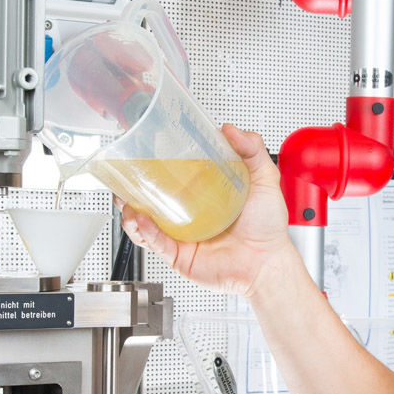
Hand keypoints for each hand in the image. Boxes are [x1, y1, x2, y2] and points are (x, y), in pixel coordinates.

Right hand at [118, 124, 295, 296]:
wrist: (267, 262)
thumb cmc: (266, 228)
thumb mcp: (264, 179)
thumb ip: (252, 150)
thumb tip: (231, 130)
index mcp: (201, 195)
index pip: (170, 178)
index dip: (153, 168)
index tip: (143, 155)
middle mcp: (186, 215)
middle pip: (148, 200)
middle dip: (130, 190)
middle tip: (125, 178)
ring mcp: (180, 235)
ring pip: (142, 224)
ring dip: (130, 212)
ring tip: (127, 201)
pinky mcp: (177, 255)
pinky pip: (154, 243)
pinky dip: (145, 231)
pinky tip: (142, 220)